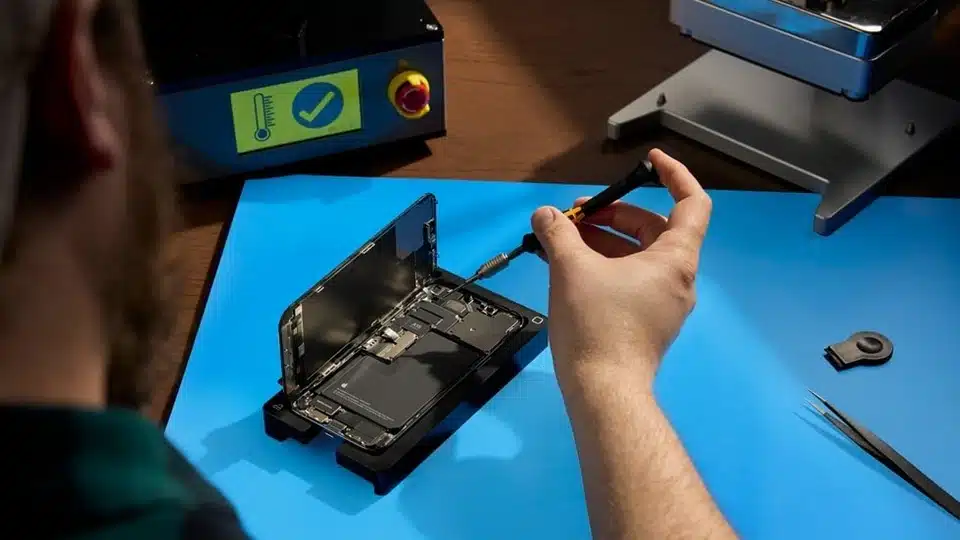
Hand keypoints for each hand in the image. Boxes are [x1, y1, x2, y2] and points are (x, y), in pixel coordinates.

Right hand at [531, 149, 711, 388]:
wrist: (604, 391)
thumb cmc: (596, 324)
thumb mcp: (571, 269)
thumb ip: (559, 233)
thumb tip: (545, 214)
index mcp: (675, 259)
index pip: (692, 203)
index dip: (674, 175)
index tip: (648, 161)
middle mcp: (678, 278)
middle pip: (655, 229)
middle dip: (617, 213)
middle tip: (577, 214)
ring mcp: (665, 303)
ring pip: (640, 256)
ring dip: (606, 240)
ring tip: (565, 239)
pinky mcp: (649, 322)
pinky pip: (632, 279)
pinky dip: (607, 265)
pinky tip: (570, 267)